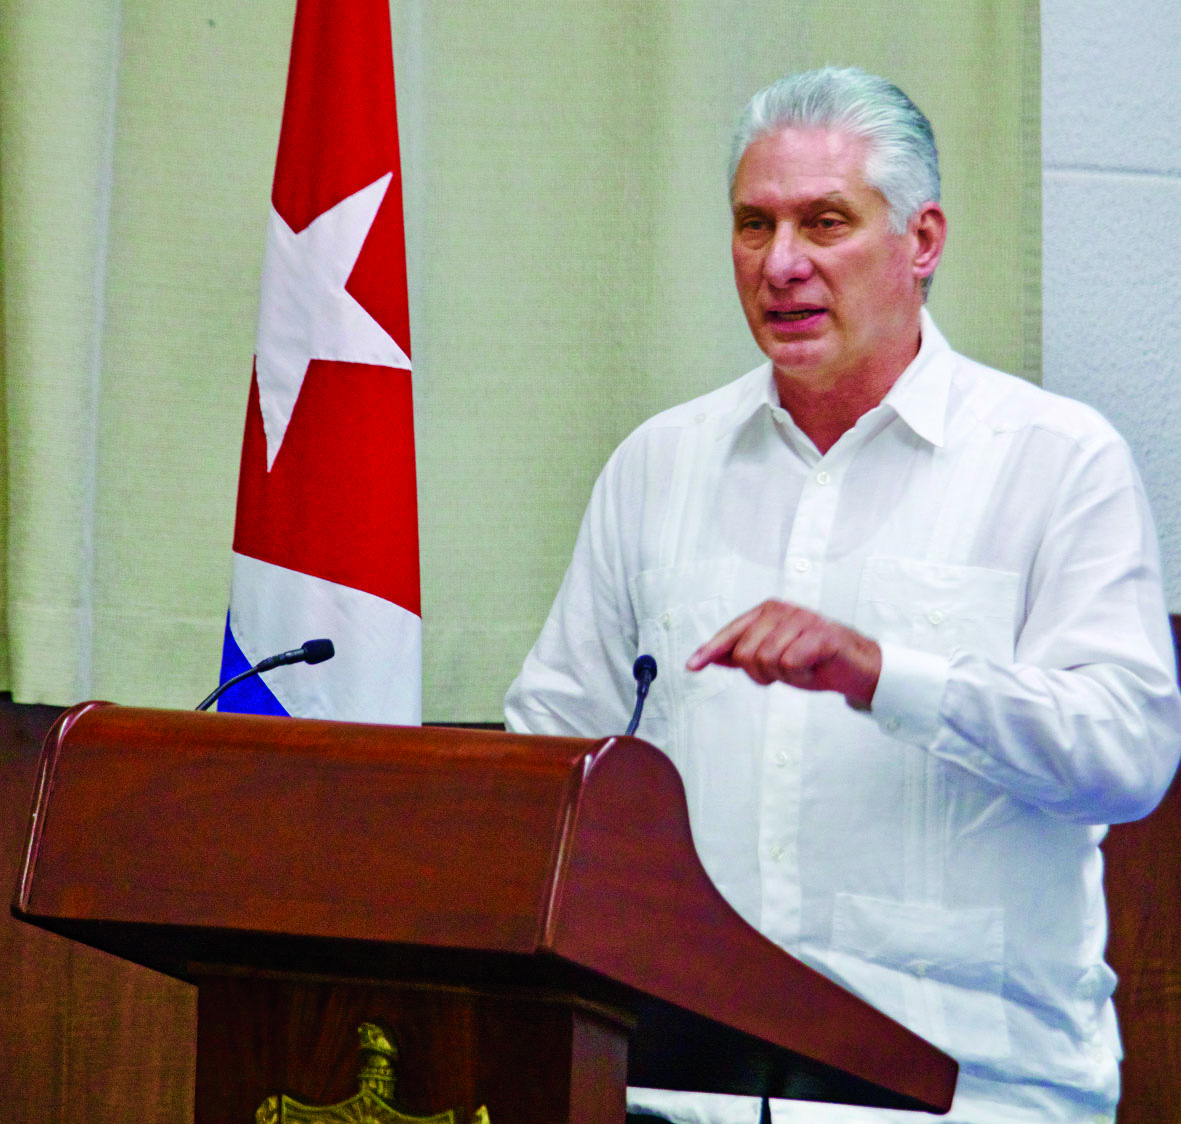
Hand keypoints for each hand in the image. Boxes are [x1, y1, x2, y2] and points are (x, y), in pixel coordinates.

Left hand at [686, 600, 881, 708]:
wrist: (856, 668)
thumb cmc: (814, 660)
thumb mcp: (773, 659)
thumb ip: (743, 655)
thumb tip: (711, 657)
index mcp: (767, 612)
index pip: (730, 633)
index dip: (710, 651)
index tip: (692, 666)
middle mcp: (781, 611)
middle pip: (745, 653)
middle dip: (761, 673)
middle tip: (784, 671)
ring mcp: (801, 620)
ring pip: (766, 659)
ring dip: (783, 675)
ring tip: (801, 667)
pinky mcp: (820, 635)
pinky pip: (790, 662)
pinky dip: (800, 674)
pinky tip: (812, 667)